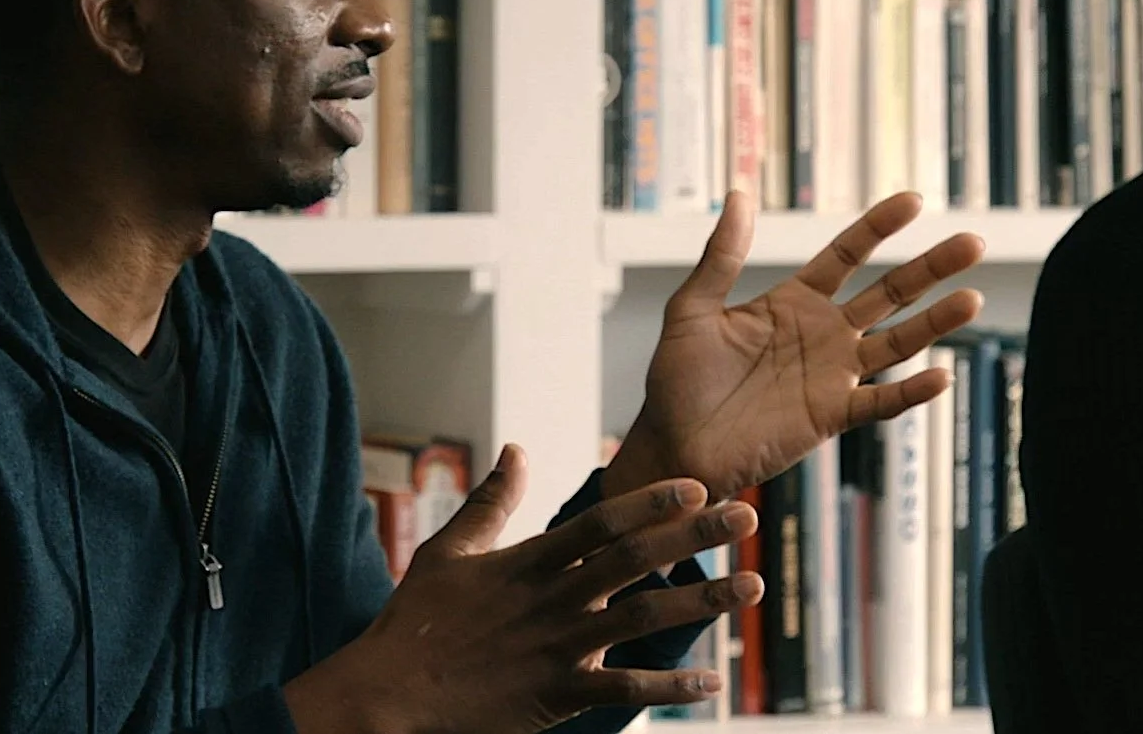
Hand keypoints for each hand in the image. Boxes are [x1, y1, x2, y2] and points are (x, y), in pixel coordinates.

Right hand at [284, 444, 762, 733]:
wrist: (390, 693)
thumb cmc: (416, 620)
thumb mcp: (447, 550)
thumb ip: (490, 500)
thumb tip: (518, 449)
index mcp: (526, 561)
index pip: (599, 522)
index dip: (649, 501)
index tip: (695, 483)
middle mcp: (550, 599)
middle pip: (633, 560)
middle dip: (693, 535)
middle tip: (746, 517)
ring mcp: (557, 647)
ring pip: (642, 620)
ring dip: (702, 603)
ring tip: (752, 587)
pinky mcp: (558, 693)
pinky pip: (624, 691)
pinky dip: (670, 689)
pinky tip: (712, 685)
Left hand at [607, 191, 984, 502]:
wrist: (673, 445)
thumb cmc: (677, 381)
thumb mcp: (692, 309)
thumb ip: (720, 256)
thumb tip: (739, 193)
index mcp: (791, 302)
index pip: (846, 255)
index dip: (878, 227)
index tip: (914, 199)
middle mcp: (821, 334)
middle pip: (888, 293)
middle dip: (930, 268)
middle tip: (974, 241)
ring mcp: (831, 375)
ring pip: (897, 342)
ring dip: (935, 322)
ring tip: (973, 298)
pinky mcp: (830, 415)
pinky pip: (880, 402)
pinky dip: (911, 392)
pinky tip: (941, 375)